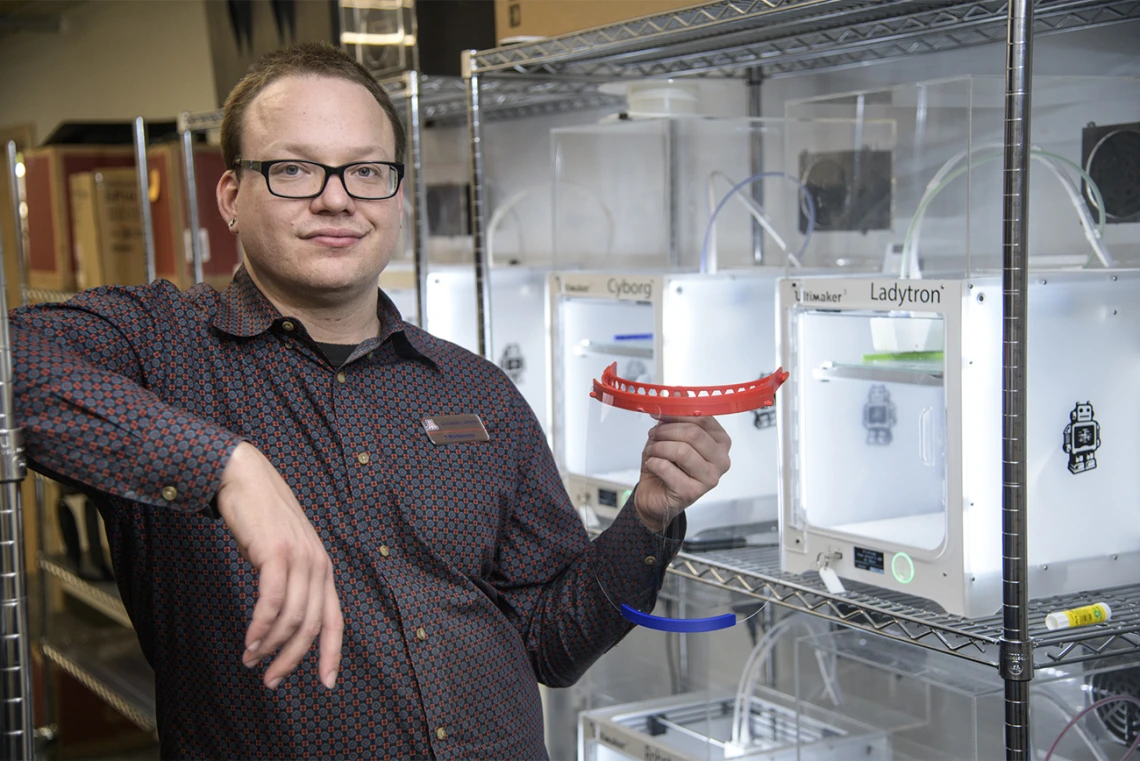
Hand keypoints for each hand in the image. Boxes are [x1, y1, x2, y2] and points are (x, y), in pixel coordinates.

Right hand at [215, 442, 342, 689]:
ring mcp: (300, 558)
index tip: (326, 683)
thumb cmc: (261, 521)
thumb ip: (289, 584)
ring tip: (251, 660)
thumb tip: (281, 623)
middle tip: (271, 681)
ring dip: (270, 646)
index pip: (335, 620)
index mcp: (323, 570)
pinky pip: (272, 600)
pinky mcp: (277, 552)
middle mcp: (318, 565)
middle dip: (292, 660)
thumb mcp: (282, 555)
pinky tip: (250, 640)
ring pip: (291, 617)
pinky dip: (261, 626)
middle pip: (312, 626)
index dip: (331, 654)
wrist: (245, 479)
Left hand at [633, 416, 731, 532]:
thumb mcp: (670, 436)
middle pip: (693, 434)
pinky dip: (653, 463)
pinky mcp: (693, 492)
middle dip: (666, 431)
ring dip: (659, 448)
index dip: (677, 413)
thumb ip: (676, 415)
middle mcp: (721, 460)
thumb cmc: (667, 465)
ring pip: (681, 450)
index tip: (660, 413)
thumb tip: (677, 393)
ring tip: (652, 452)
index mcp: (720, 442)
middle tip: (653, 434)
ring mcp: (710, 478)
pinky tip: (652, 465)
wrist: (656, 496)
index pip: (703, 419)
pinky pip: (667, 468)